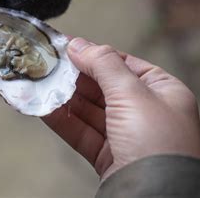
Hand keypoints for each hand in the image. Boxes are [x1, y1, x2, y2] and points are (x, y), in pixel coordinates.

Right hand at [42, 37, 199, 180]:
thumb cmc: (158, 143)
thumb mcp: (133, 94)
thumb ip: (103, 65)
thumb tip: (77, 44)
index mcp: (162, 91)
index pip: (122, 64)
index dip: (93, 54)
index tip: (65, 45)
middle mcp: (145, 112)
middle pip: (101, 86)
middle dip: (73, 76)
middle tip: (45, 63)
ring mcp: (125, 135)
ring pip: (87, 109)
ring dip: (62, 96)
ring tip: (37, 83)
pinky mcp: (107, 155)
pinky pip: (80, 131)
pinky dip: (60, 118)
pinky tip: (41, 106)